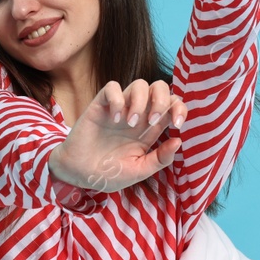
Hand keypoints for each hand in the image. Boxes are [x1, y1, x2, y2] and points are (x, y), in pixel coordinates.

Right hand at [50, 80, 188, 194]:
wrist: (79, 175)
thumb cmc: (109, 174)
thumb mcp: (139, 170)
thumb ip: (160, 158)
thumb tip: (178, 140)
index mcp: (150, 128)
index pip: (172, 105)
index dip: (180, 108)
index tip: (177, 124)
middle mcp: (138, 115)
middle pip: (159, 87)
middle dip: (162, 100)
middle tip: (152, 122)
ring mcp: (119, 108)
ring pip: (139, 84)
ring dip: (140, 101)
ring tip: (130, 123)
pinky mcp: (100, 105)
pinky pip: (112, 87)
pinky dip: (117, 99)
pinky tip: (113, 119)